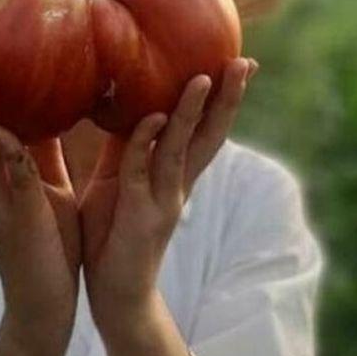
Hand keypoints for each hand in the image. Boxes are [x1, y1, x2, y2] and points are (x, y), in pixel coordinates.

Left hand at [80, 58, 257, 334]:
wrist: (113, 294)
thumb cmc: (111, 235)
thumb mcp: (116, 181)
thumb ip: (126, 148)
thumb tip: (127, 108)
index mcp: (171, 176)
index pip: (202, 130)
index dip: (219, 99)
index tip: (236, 62)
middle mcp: (176, 186)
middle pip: (209, 136)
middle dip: (227, 99)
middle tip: (245, 61)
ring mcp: (163, 201)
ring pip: (182, 150)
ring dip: (194, 114)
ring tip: (205, 77)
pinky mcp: (142, 217)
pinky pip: (141, 172)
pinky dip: (146, 143)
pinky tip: (154, 118)